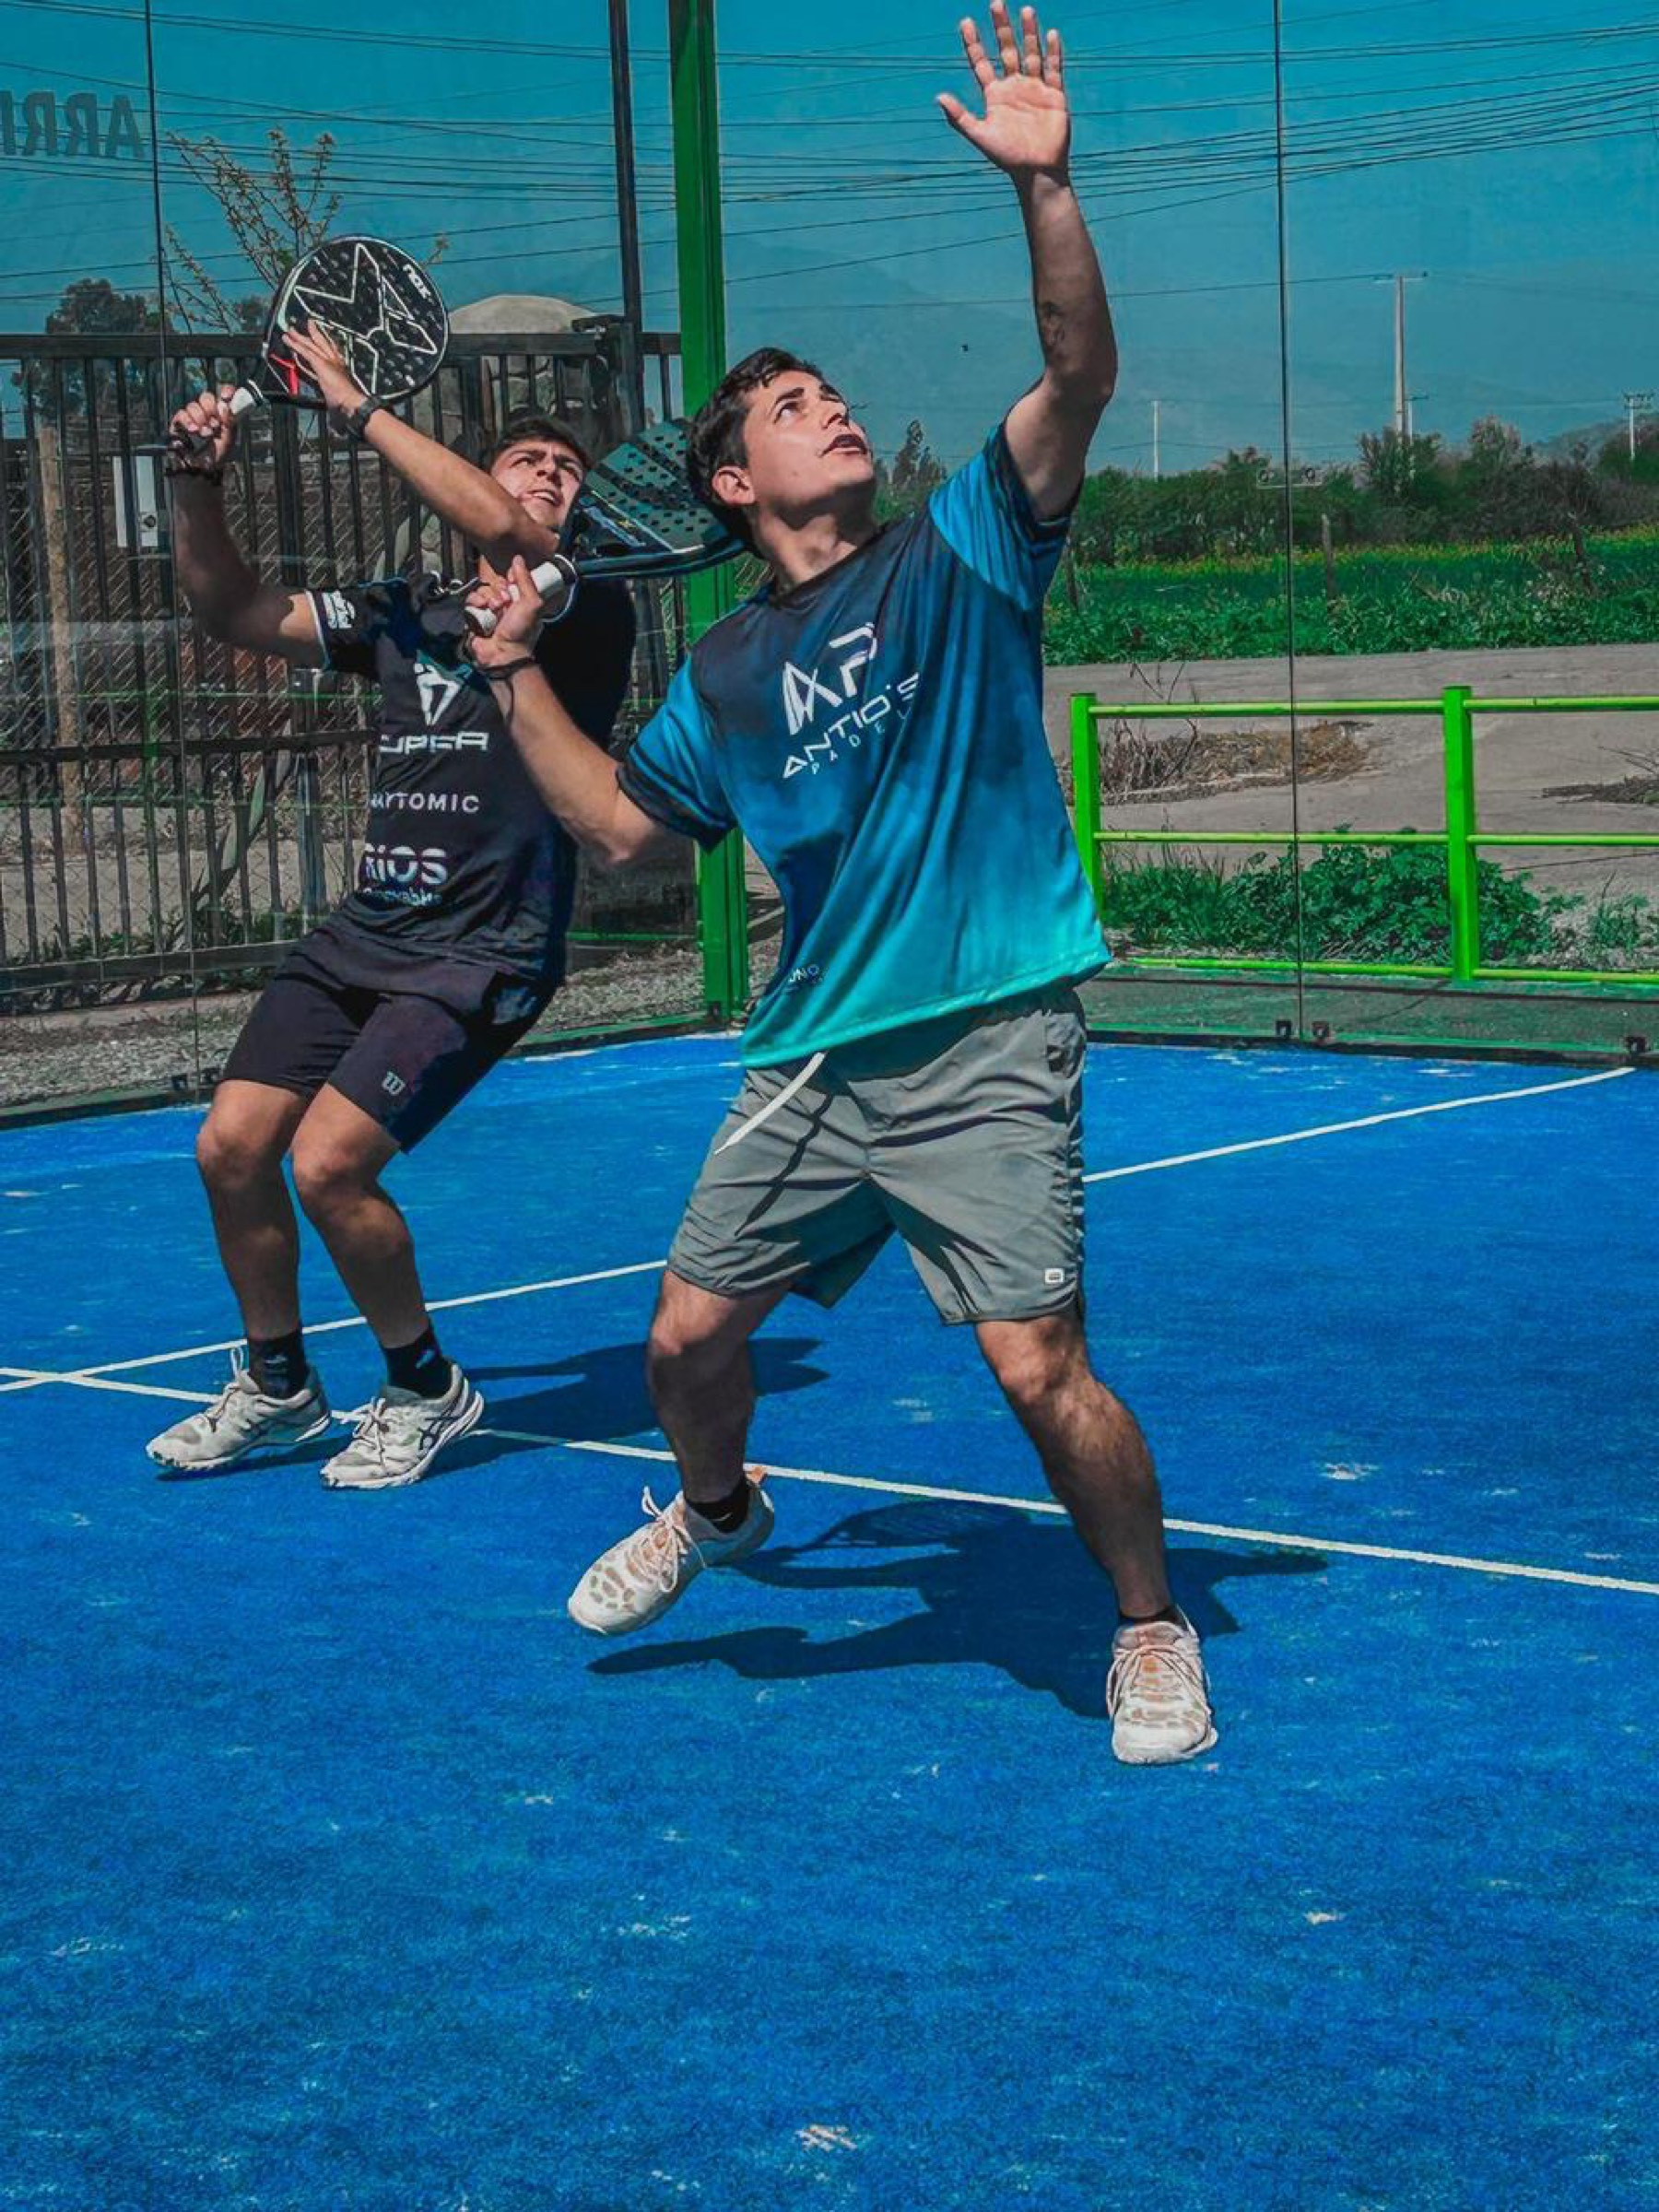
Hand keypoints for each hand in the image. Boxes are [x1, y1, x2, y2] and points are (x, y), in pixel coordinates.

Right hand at [166, 383, 239, 477]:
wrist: (203, 469)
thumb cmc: (216, 455)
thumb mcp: (229, 438)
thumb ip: (230, 421)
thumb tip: (226, 405)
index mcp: (220, 414)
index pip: (222, 395)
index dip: (225, 391)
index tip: (227, 395)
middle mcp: (206, 413)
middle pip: (206, 397)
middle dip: (211, 408)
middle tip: (215, 423)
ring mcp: (192, 417)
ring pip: (193, 405)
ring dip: (201, 419)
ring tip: (206, 434)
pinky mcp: (179, 423)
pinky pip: (181, 414)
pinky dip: (188, 421)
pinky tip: (194, 431)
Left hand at [280, 319, 367, 421]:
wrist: (352, 405)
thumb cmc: (350, 409)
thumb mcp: (342, 408)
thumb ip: (338, 413)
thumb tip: (340, 428)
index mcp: (341, 372)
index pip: (331, 358)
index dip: (326, 349)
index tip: (324, 343)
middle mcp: (336, 363)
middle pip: (323, 346)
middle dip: (315, 335)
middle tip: (310, 325)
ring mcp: (328, 362)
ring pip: (311, 346)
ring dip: (300, 337)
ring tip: (291, 330)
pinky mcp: (320, 363)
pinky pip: (305, 351)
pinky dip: (295, 345)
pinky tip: (288, 339)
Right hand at [467, 556, 547, 661]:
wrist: (503, 653)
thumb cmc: (521, 633)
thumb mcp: (532, 603)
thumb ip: (526, 580)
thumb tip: (518, 559)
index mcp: (520, 600)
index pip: (511, 578)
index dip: (511, 579)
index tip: (513, 584)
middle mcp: (504, 604)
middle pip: (495, 582)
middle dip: (500, 591)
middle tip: (505, 603)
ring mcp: (489, 610)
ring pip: (482, 590)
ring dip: (488, 599)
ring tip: (495, 611)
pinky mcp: (475, 615)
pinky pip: (471, 600)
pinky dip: (476, 604)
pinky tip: (482, 612)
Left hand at [938, 1, 1069, 184]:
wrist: (1037, 171)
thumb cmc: (1007, 157)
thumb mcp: (981, 136)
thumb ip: (960, 117)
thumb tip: (939, 97)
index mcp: (995, 95)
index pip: (981, 63)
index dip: (973, 43)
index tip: (966, 22)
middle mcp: (1014, 87)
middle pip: (1006, 50)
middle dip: (1001, 28)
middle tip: (996, 3)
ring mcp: (1034, 89)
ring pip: (1031, 54)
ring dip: (1028, 33)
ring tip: (1026, 10)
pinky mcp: (1054, 95)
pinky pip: (1053, 69)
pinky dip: (1053, 52)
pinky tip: (1050, 34)